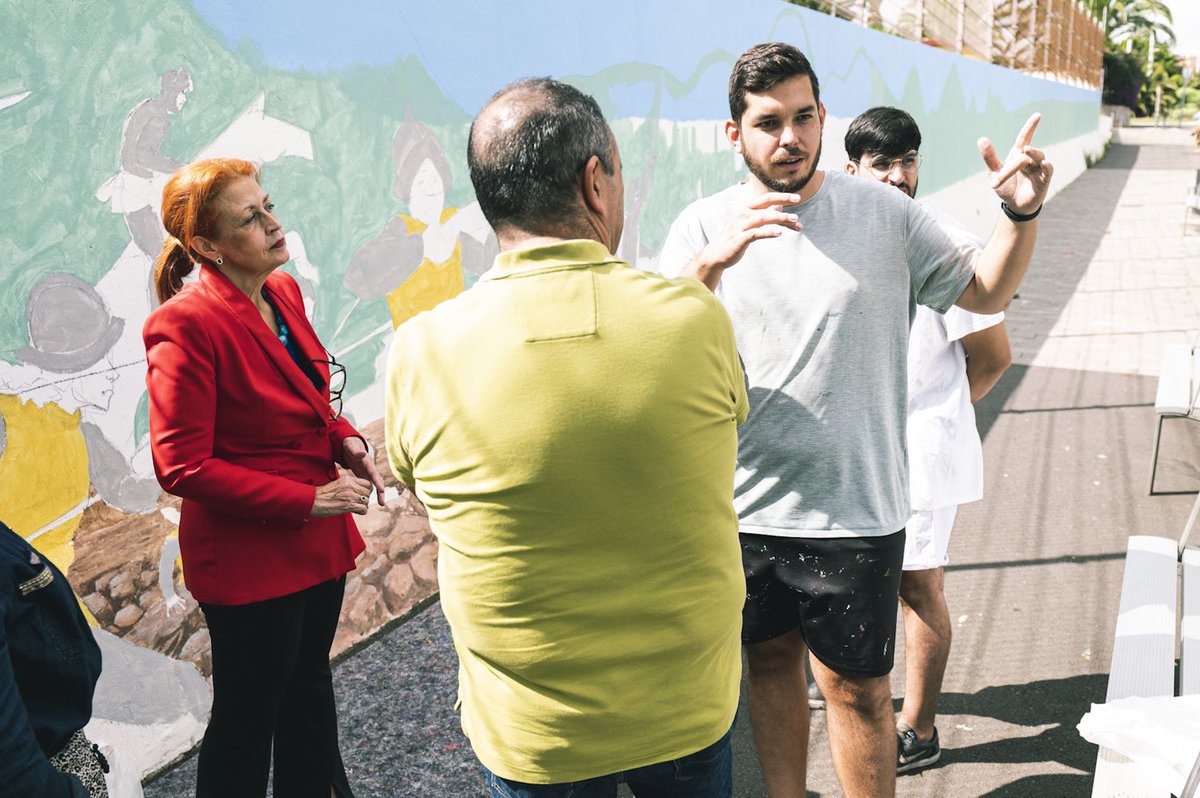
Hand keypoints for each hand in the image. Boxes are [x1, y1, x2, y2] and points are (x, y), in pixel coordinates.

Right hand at [311, 472, 372, 516]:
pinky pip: (364, 509)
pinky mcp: (348, 505)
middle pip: (368, 492)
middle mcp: (350, 486)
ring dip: (363, 505)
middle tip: (359, 502)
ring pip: (367, 501)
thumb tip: (360, 489)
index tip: (363, 494)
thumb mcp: (338, 484)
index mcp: (347, 479)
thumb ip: (349, 485)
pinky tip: (356, 511)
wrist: (313, 501)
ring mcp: (350, 495)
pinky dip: (362, 512)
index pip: (367, 482)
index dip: (367, 489)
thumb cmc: (324, 495)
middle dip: (366, 498)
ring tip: (356, 507)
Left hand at [342, 436, 386, 505]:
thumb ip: (355, 451)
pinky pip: (368, 485)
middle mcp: (370, 468)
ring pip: (374, 485)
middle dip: (381, 492)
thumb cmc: (349, 446)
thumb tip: (363, 453)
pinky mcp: (364, 475)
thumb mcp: (350, 447)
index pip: (374, 473)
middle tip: (382, 503)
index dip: (378, 482)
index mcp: (368, 462)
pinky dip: (368, 493)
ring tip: (379, 504)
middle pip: (378, 481)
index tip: (381, 490)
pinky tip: (366, 500)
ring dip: (377, 494)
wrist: (350, 445)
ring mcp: (368, 472)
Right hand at [686, 192, 802, 286]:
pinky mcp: (739, 239)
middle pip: (766, 208)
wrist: (716, 254)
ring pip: (763, 218)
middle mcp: (743, 214)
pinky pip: (755, 234)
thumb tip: (780, 205)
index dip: (782, 196)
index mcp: (746, 209)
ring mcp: (740, 226)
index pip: (766, 198)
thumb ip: (764, 213)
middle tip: (797, 216)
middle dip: (783, 209)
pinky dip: (768, 232)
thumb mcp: (750, 223)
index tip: (797, 198)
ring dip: (780, 219)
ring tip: (794, 221)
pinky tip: (779, 233)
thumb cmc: (735, 237)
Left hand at [978, 113, 1053, 215]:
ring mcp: (1038, 169)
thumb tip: (981, 139)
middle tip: (1006, 168)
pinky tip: (1044, 163)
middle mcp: (1029, 160)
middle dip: (1014, 161)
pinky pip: (1047, 170)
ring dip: (1033, 154)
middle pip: (1026, 152)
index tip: (1037, 115)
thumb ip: (989, 157)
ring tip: (1026, 151)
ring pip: (1038, 157)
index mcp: (1017, 155)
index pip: (1025, 138)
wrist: (1014, 206)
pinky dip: (1046, 166)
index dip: (1030, 127)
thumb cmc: (1006, 187)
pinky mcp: (1044, 180)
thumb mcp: (994, 173)